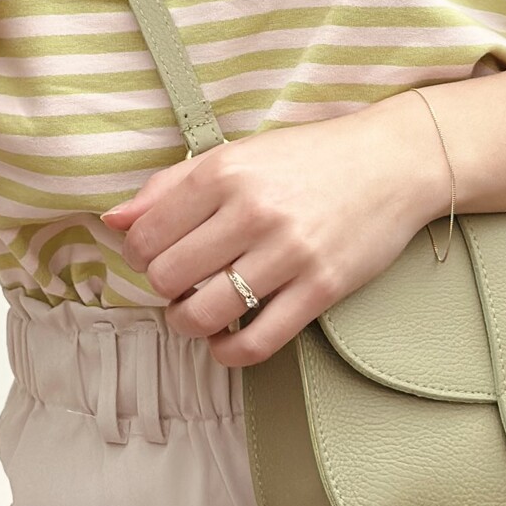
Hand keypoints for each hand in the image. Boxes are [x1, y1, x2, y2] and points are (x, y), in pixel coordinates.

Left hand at [100, 94, 447, 365]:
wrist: (391, 162)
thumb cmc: (310, 157)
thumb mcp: (237, 154)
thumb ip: (171, 185)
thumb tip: (114, 219)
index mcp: (225, 172)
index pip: (146, 235)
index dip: (139, 255)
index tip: (154, 256)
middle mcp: (252, 210)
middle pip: (169, 277)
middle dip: (164, 289)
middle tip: (180, 283)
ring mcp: (288, 252)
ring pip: (204, 314)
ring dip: (188, 323)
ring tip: (197, 313)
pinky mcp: (320, 289)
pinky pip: (256, 342)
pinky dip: (228, 352)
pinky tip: (225, 340)